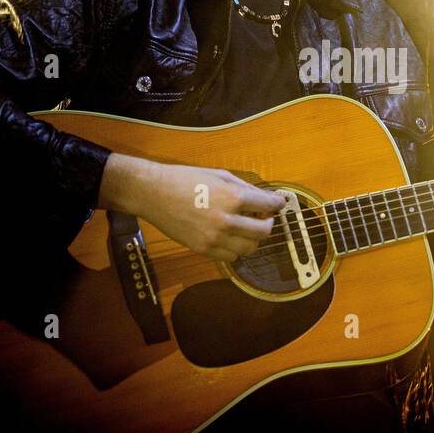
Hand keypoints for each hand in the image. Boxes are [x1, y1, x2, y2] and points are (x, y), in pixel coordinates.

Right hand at [98, 153, 286, 261]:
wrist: (154, 193)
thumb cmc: (185, 179)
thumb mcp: (219, 174)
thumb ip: (244, 187)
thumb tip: (263, 197)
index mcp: (233, 197)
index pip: (268, 205)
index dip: (278, 204)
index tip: (279, 204)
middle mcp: (227, 220)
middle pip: (264, 231)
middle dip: (269, 223)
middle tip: (265, 217)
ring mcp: (215, 238)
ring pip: (250, 248)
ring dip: (254, 239)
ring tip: (249, 229)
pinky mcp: (203, 249)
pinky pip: (231, 257)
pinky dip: (236, 249)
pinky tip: (232, 238)